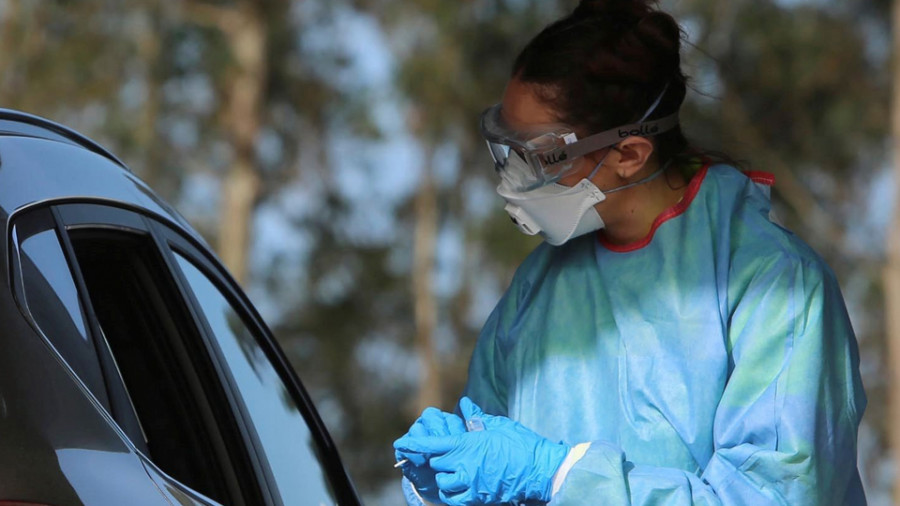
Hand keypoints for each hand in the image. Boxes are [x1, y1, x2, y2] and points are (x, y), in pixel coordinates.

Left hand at [394, 397, 569, 505]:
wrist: (539, 470)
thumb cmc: (521, 444)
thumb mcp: (498, 425)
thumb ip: (476, 416)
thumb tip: (465, 405)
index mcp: (468, 443)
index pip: (433, 444)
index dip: (415, 443)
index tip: (401, 443)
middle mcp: (465, 464)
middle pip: (436, 463)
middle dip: (439, 459)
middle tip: (449, 455)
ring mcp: (471, 483)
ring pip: (443, 482)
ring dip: (445, 476)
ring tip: (455, 471)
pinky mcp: (478, 498)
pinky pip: (454, 499)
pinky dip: (452, 494)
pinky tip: (458, 487)